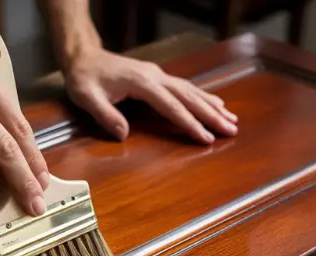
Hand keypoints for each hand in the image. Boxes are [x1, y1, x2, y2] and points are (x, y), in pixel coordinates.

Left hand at [63, 48, 237, 142]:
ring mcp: (158, 74)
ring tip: (232, 120)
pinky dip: (203, 96)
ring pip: (192, 90)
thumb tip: (123, 135)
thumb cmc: (84, 78)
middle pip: (189, 97)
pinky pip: (186, 87)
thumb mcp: (87, 98)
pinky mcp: (157, 76)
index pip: (171, 106)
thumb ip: (105, 115)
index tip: (205, 137)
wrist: (83, 56)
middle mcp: (155, 76)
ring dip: (212, 106)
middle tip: (231, 130)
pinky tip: (217, 103)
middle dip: (211, 115)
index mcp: (141, 83)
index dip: (189, 123)